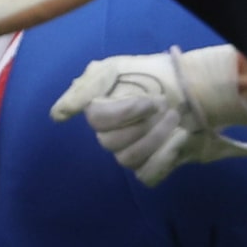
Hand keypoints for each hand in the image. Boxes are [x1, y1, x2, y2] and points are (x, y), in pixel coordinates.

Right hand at [50, 45, 246, 185]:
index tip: (151, 101)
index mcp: (100, 113)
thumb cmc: (150, 75)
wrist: (189, 86)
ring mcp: (130, 153)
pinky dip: (164, 160)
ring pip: (129, 160)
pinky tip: (180, 139)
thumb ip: (87, 87)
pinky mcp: (151, 166)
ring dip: (156, 138)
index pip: (98, 121)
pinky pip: (147, 177)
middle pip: (112, 143)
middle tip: (167, 107)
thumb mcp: (115, 70)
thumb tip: (57, 115)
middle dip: (144, 125)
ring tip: (176, 120)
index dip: (126, 113)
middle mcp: (111, 136)